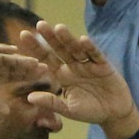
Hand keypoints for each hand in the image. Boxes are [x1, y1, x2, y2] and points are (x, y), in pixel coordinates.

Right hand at [0, 41, 45, 117]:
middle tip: (45, 69)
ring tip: (33, 62)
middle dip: (26, 68)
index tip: (40, 82)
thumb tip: (7, 111)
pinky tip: (13, 50)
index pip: (9, 78)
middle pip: (10, 67)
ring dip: (17, 60)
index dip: (24, 79)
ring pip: (2, 58)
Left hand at [16, 23, 138, 130]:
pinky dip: (91, 48)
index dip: (36, 47)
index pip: (46, 59)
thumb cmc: (91, 112)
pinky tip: (83, 40)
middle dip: (51, 37)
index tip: (23, 34)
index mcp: (62, 75)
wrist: (115, 114)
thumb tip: (30, 98)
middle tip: (40, 24)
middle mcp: (74, 67)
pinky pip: (96, 55)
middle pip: (60, 49)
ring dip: (69, 39)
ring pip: (76, 49)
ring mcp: (88, 65)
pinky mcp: (104, 66)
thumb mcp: (69, 110)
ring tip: (60, 28)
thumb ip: (52, 103)